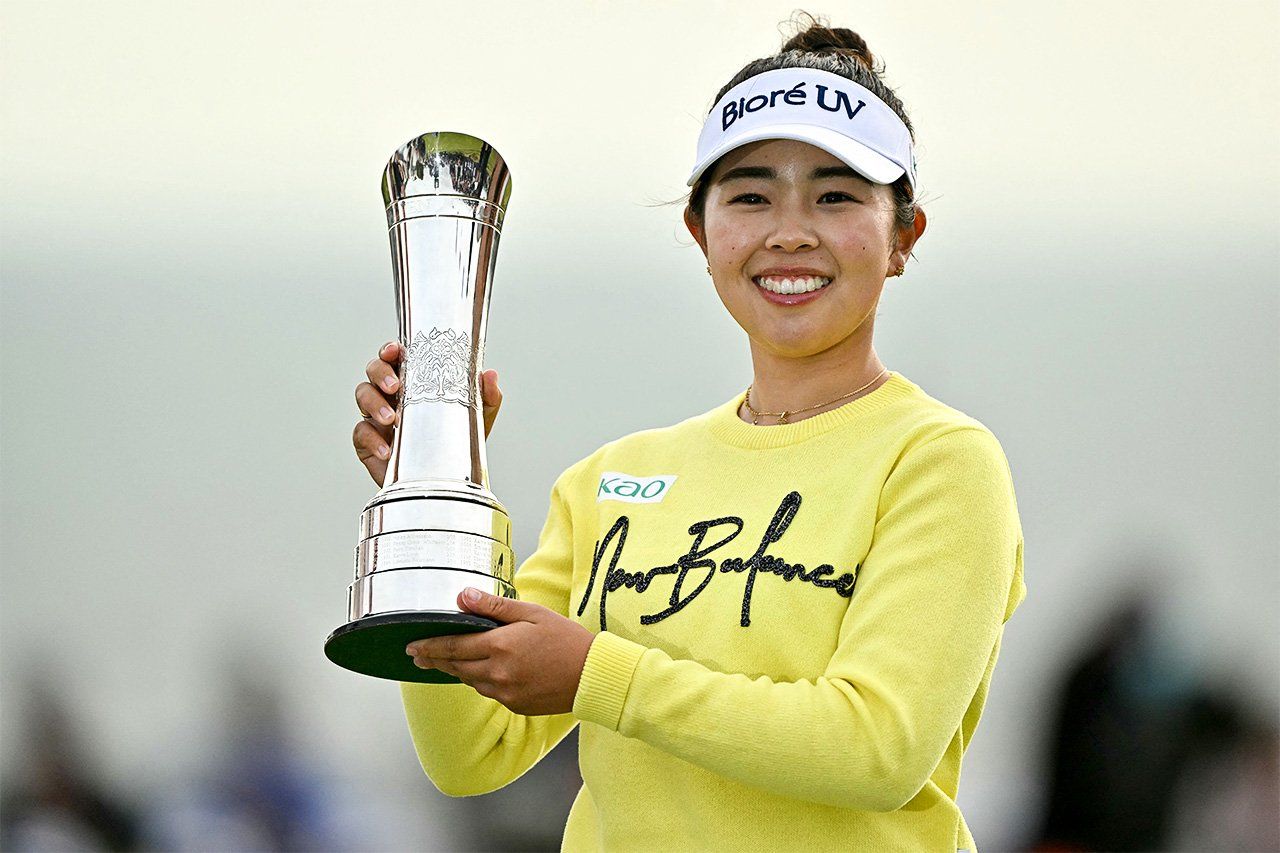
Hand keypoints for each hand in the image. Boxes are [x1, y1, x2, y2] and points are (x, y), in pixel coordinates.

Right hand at [352, 340, 503, 485]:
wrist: (444, 477)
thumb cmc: (455, 439)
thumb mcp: (477, 417)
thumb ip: (486, 396)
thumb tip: (489, 374)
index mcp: (413, 380)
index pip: (396, 357)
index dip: (390, 349)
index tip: (394, 351)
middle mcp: (391, 394)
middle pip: (373, 370)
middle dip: (380, 373)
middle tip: (395, 387)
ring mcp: (376, 416)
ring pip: (362, 395)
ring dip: (374, 403)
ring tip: (392, 419)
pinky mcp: (368, 441)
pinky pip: (361, 433)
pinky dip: (372, 439)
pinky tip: (388, 449)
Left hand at [405, 588, 596, 715]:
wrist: (593, 676)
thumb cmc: (566, 639)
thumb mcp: (532, 613)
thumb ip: (495, 607)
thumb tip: (464, 596)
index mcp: (500, 647)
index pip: (454, 645)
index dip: (430, 646)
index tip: (412, 644)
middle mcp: (497, 673)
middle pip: (455, 666)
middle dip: (434, 659)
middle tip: (417, 655)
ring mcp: (505, 692)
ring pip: (470, 680)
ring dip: (456, 669)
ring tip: (445, 660)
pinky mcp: (514, 705)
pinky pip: (488, 691)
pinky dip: (479, 680)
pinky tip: (480, 671)